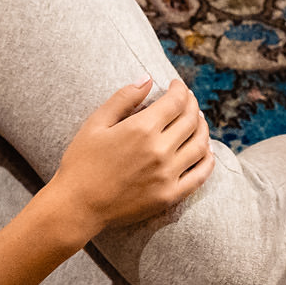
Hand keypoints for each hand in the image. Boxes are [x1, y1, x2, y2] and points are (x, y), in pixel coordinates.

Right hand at [44, 79, 214, 234]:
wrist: (77, 205)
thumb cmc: (81, 162)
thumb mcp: (95, 123)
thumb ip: (123, 98)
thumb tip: (147, 79)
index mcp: (141, 129)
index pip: (176, 101)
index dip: (180, 89)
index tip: (176, 85)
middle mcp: (160, 150)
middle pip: (191, 120)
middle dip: (192, 104)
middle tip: (187, 100)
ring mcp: (168, 175)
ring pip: (200, 145)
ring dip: (203, 128)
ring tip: (197, 121)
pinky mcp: (170, 195)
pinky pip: (200, 175)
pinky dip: (208, 160)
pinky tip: (206, 151)